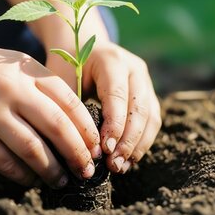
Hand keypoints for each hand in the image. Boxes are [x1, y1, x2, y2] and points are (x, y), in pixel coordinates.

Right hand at [0, 37, 101, 187]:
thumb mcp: (12, 63)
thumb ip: (40, 84)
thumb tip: (75, 120)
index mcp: (26, 70)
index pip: (68, 101)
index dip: (86, 127)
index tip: (96, 146)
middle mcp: (11, 89)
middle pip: (57, 126)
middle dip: (77, 152)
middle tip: (87, 169)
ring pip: (33, 149)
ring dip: (53, 169)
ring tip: (63, 180)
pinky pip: (5, 162)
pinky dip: (23, 175)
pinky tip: (33, 180)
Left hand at [47, 41, 160, 173]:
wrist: (81, 47)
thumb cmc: (68, 66)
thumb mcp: (62, 80)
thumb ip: (72, 108)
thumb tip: (79, 147)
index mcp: (112, 60)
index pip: (118, 96)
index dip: (115, 125)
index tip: (106, 150)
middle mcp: (134, 68)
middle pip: (139, 108)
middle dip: (128, 140)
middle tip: (114, 165)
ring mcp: (145, 80)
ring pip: (151, 116)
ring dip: (138, 145)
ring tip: (121, 167)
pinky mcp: (148, 93)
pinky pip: (152, 120)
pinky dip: (142, 142)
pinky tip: (127, 159)